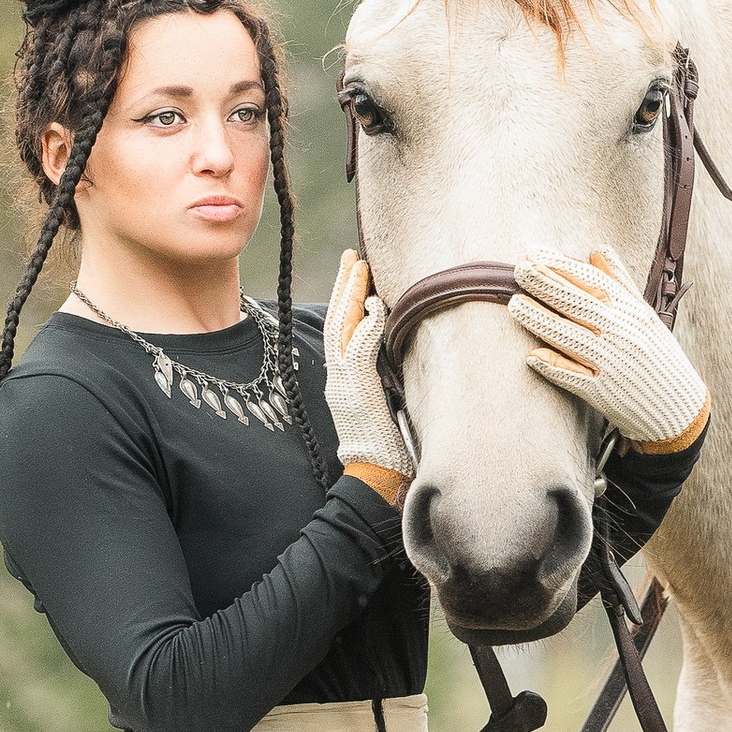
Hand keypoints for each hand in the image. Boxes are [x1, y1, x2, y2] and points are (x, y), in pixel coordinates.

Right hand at [323, 249, 412, 498]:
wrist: (374, 474)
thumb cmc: (386, 446)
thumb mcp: (381, 405)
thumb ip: (380, 379)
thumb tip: (397, 357)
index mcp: (343, 380)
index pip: (340, 331)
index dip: (346, 301)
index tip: (355, 274)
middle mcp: (337, 377)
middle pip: (335, 322)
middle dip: (343, 286)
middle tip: (352, 256)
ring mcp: (343, 383)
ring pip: (340, 329)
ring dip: (350, 295)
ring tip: (358, 266)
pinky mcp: (356, 390)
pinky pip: (358, 350)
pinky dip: (366, 325)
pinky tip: (375, 303)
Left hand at [507, 248, 709, 451]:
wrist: (679, 407)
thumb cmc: (658, 356)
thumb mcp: (645, 315)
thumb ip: (619, 283)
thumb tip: (596, 252)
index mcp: (632, 312)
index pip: (593, 282)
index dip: (563, 266)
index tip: (536, 252)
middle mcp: (622, 335)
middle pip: (579, 305)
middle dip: (547, 285)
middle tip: (519, 269)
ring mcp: (613, 364)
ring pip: (572, 338)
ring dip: (541, 321)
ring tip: (516, 305)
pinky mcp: (604, 394)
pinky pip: (575, 378)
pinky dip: (554, 366)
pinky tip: (532, 356)